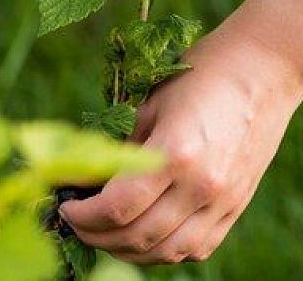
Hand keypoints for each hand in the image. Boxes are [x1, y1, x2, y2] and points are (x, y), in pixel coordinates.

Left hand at [60, 25, 302, 263]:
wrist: (259, 72)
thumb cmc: (195, 79)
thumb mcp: (147, 107)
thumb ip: (119, 150)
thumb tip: (82, 182)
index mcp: (175, 155)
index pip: (117, 207)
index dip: (83, 215)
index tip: (63, 206)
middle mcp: (202, 186)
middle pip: (138, 236)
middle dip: (96, 235)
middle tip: (74, 222)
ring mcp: (223, 202)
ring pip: (167, 251)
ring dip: (126, 250)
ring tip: (101, 234)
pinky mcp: (235, 208)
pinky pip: (195, 248)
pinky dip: (162, 250)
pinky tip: (139, 237)